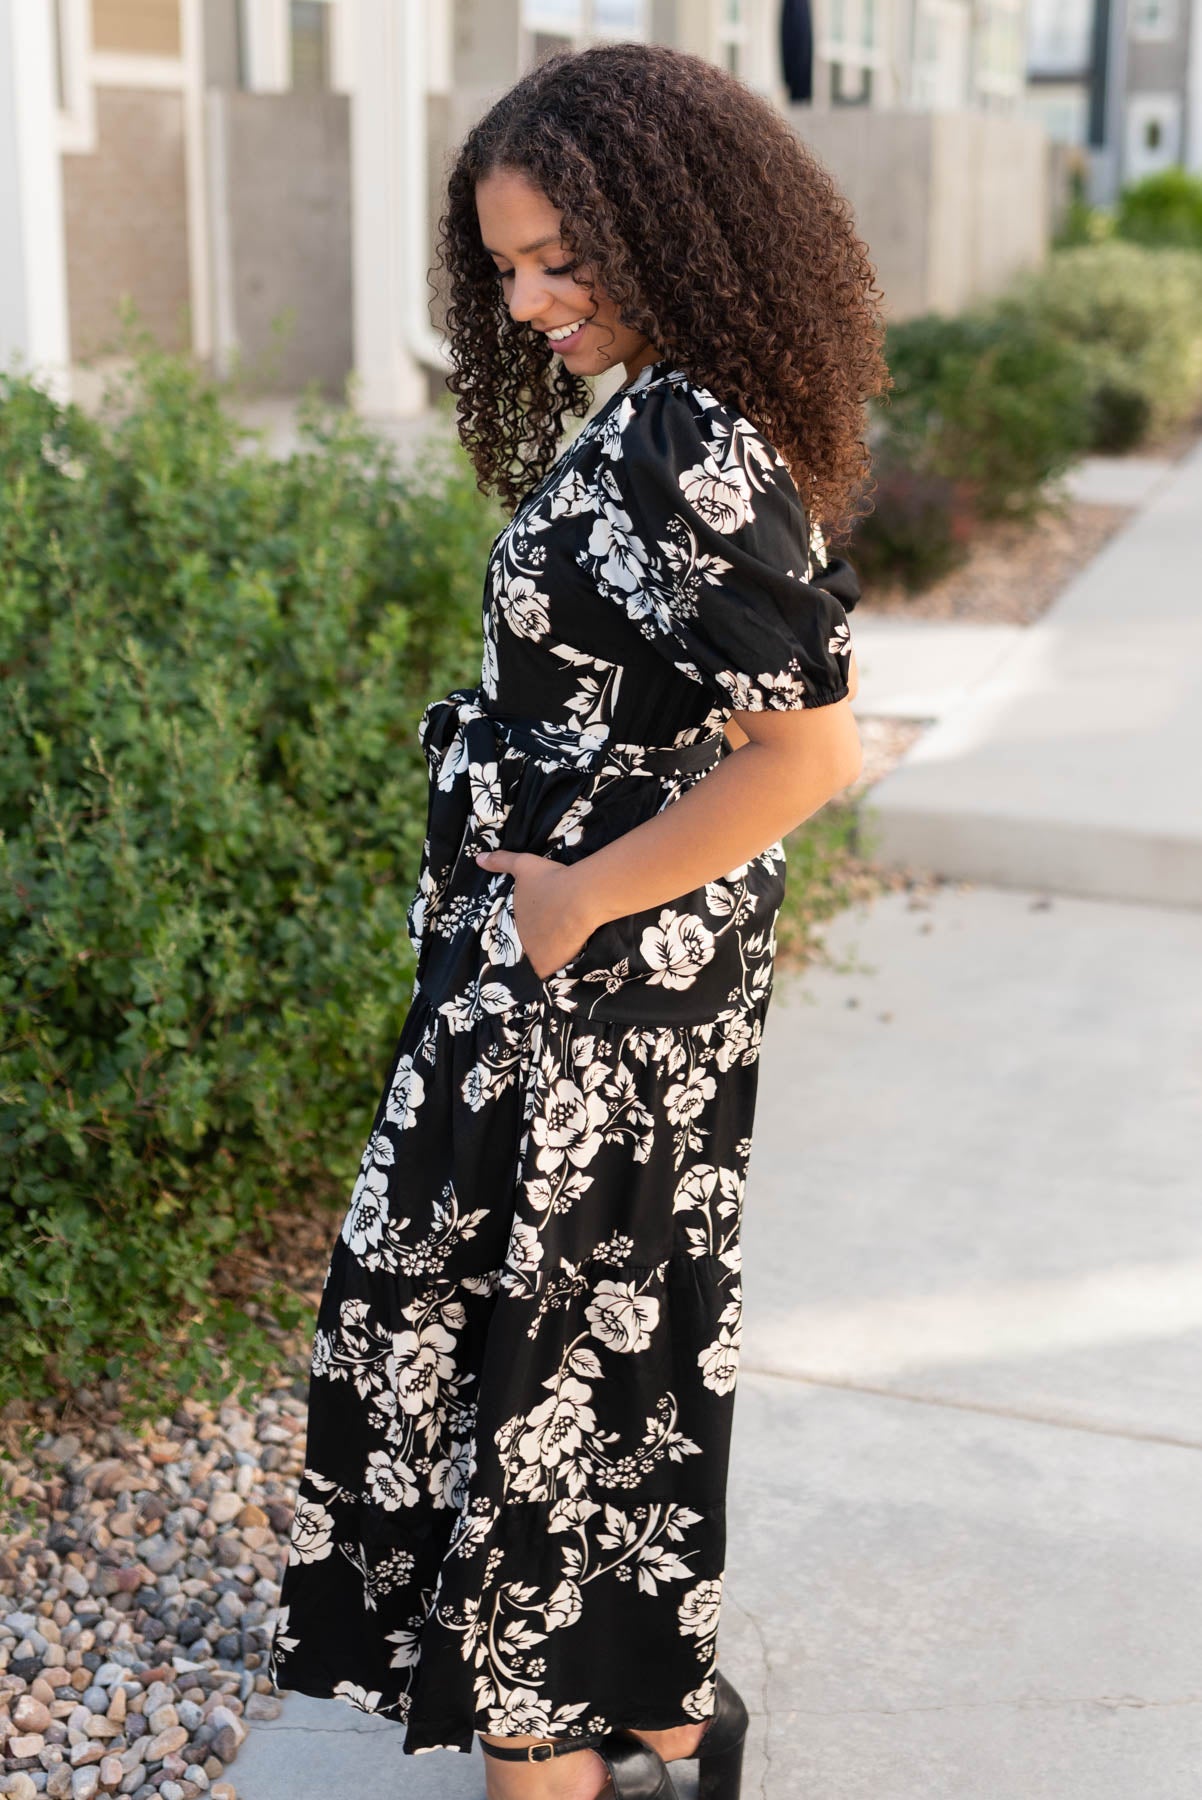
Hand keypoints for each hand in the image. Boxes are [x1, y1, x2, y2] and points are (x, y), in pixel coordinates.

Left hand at [475, 848, 597, 980]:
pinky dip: (554, 970)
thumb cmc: (550, 880)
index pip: (508, 935)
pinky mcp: (554, 965)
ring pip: (535, 963)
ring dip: (541, 960)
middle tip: (543, 941)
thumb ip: (500, 862)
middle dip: (529, 948)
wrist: (580, 897)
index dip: (517, 935)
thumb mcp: (523, 865)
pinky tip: (561, 964)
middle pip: (522, 950)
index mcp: (510, 922)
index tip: (526, 932)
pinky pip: (550, 974)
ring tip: (553, 953)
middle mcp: (520, 943)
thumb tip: (477, 858)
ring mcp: (536, 956)